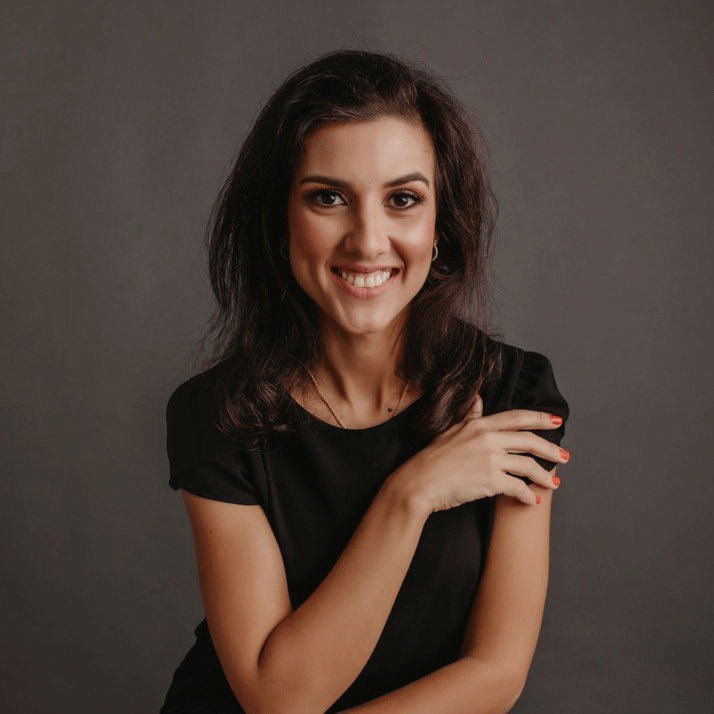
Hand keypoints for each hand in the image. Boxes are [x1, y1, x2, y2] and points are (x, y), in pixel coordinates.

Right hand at [398, 395, 567, 512]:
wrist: (419, 483)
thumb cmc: (431, 458)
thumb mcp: (450, 430)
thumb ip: (470, 415)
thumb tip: (477, 397)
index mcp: (480, 426)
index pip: (517, 418)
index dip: (539, 418)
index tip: (557, 420)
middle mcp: (488, 439)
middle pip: (529, 441)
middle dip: (551, 449)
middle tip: (564, 456)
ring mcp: (490, 460)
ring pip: (528, 466)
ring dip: (544, 476)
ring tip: (553, 483)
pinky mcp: (490, 481)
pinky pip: (518, 488)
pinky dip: (528, 496)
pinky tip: (533, 501)